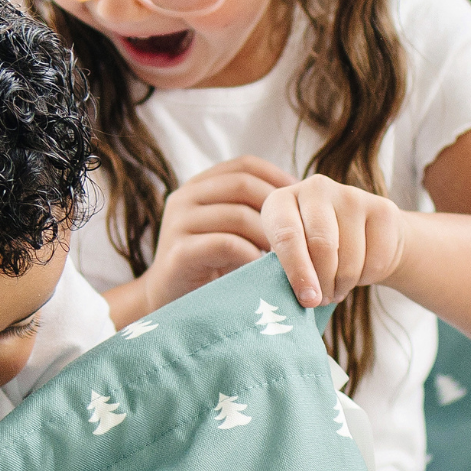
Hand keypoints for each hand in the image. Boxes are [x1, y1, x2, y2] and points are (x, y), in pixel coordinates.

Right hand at [141, 155, 292, 309]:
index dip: (277, 176)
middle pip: (243, 185)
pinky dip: (251, 255)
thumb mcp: (231, 231)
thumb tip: (302, 199)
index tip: (302, 199)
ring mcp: (178, 224)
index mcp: (198, 186)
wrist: (168, 305)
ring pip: (238, 215)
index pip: (244, 165)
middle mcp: (184, 198)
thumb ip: (252, 212)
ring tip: (286, 255)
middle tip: (301, 232)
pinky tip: (262, 269)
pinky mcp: (179, 253)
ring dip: (268, 236)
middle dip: (277, 208)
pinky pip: (226, 244)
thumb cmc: (210, 268)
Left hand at [261, 175, 407, 309]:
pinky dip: (367, 277)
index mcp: (282, 201)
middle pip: (322, 245)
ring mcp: (351, 195)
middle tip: (321, 301)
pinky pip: (376, 260)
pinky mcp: (382, 209)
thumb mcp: (291, 258)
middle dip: (323, 282)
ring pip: (350, 258)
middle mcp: (315, 189)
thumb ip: (286, 274)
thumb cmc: (312, 253)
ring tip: (336, 287)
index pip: (287, 235)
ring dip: (343, 285)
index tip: (308, 299)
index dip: (297, 271)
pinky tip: (359, 271)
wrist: (359, 235)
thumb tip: (304, 298)